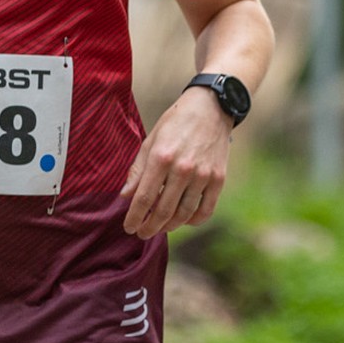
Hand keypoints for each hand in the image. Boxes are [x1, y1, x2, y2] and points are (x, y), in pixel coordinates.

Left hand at [122, 84, 233, 236]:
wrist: (211, 108)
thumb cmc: (175, 123)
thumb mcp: (150, 141)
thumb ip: (138, 170)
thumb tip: (125, 196)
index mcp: (161, 158)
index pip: (143, 198)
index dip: (134, 217)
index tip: (128, 227)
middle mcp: (183, 169)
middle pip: (163, 211)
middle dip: (149, 227)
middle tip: (142, 233)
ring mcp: (203, 175)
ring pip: (184, 214)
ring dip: (169, 227)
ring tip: (160, 228)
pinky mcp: (218, 179)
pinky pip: (206, 210)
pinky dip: (193, 221)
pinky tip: (183, 220)